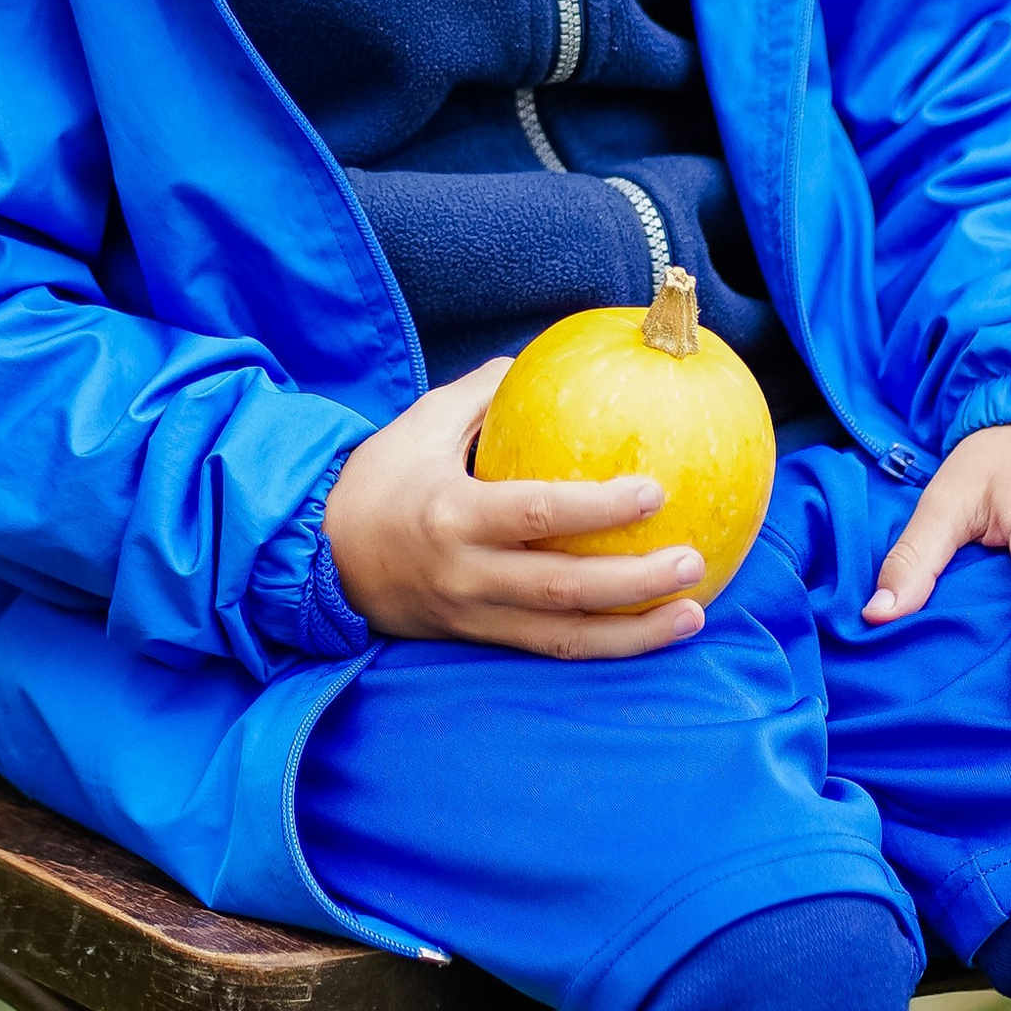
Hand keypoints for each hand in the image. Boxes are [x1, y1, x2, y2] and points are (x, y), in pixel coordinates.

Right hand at [324, 361, 707, 658]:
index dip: (599, 509)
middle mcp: (467, 574)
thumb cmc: (376, 482)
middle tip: (693, 560)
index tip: (655, 491)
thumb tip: (540, 361)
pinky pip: (549, 649)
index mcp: (453, 516)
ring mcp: (474, 615)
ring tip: (693, 613)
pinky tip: (650, 631)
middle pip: (564, 589)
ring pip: (565, 637)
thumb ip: (483, 395)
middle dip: (636, 583)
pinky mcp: (478, 639)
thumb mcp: (420, 425)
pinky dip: (605, 645)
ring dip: (634, 632)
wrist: (316, 561)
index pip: (538, 516)